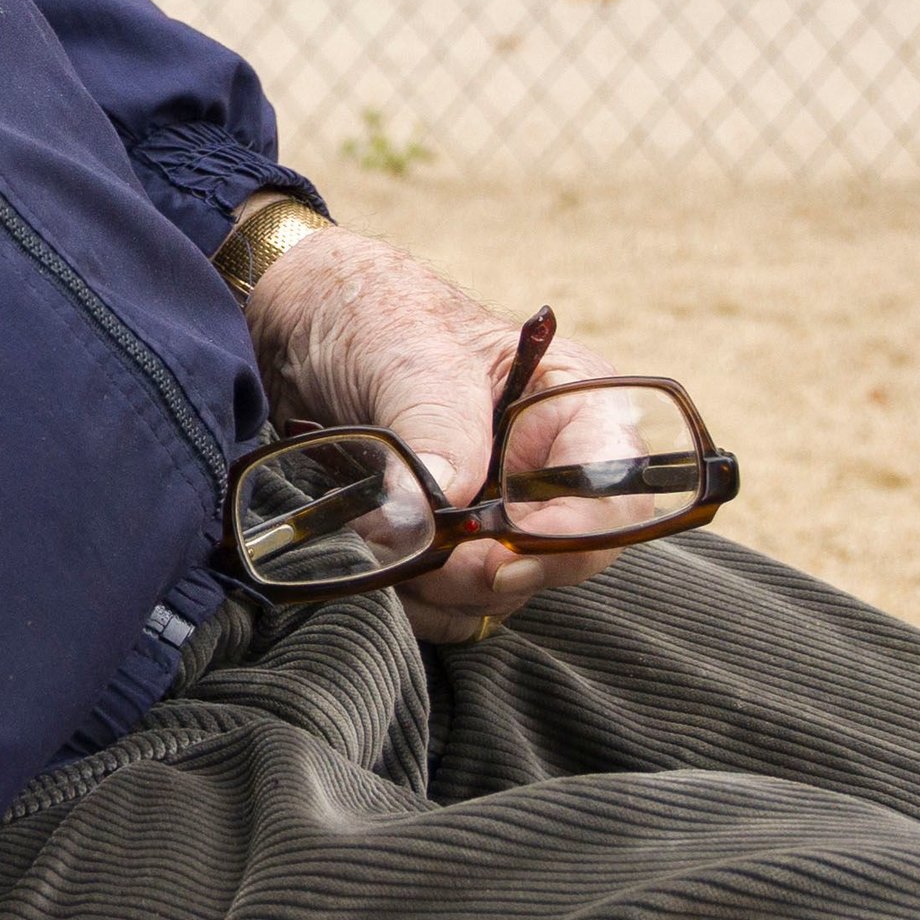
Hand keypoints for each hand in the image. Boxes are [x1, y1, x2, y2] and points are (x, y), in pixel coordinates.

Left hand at [240, 224, 647, 644]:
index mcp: (576, 407)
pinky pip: (457, 605)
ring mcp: (505, 513)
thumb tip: (436, 513)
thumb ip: (435, 426)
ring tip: (380, 527)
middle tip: (421, 551)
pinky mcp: (457, 544)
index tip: (498, 554)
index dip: (571, 537)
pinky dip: (417, 596)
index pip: (617, 495)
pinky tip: (376, 546)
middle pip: (563, 560)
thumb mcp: (410, 353)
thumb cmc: (375, 314)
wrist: (301, 328)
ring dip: (441, 584)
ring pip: (505, 591)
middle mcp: (554, 469)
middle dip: (490, 571)